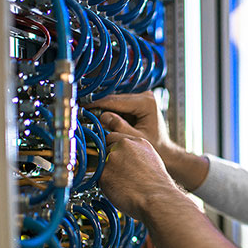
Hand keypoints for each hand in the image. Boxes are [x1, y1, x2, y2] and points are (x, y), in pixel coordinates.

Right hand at [86, 92, 209, 190]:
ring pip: (115, 102)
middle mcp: (145, 97)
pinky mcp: (137, 104)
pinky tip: (100, 120)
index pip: (117, 101)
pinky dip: (110, 113)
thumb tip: (102, 117)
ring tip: (88, 118)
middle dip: (99, 108)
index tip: (84, 108)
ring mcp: (142, 99)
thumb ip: (119, 128)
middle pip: (115, 100)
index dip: (98, 104)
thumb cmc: (156, 146)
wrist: (165, 150)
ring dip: (103, 110)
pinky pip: (119, 107)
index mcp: (147, 102)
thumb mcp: (135, 138)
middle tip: (82, 114)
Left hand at [99, 131, 180, 219]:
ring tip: (122, 183)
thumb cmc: (157, 185)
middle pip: (106, 148)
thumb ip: (136, 154)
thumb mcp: (151, 160)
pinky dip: (105, 185)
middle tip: (119, 173)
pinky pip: (98, 178)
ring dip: (107, 172)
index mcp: (138, 141)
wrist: (156, 198)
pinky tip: (119, 190)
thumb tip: (126, 159)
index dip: (113, 148)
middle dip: (108, 159)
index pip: (115, 137)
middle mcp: (124, 145)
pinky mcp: (104, 172)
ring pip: (101, 163)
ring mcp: (112, 158)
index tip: (116, 158)